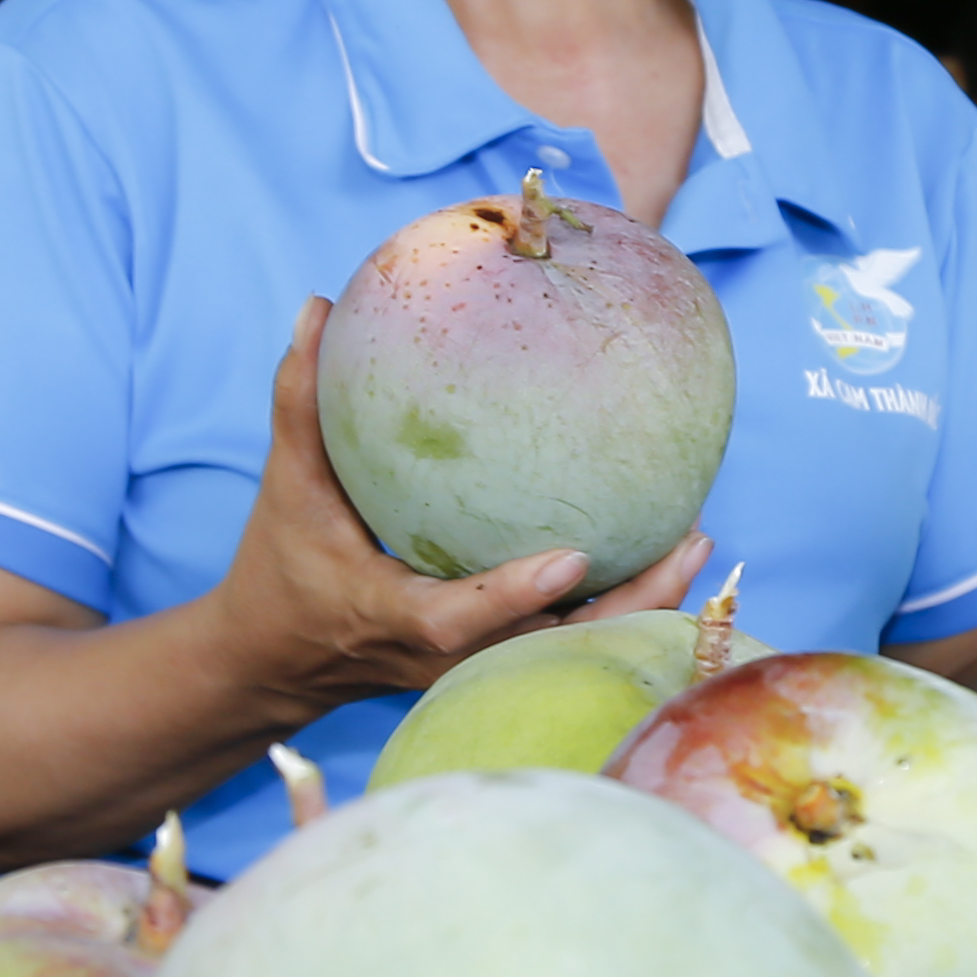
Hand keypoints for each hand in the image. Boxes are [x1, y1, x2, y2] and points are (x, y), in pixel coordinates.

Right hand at [209, 301, 716, 712]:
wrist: (276, 660)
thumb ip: (300, 403)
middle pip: (552, 649)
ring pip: (573, 652)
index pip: (460, 620)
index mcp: (394, 617)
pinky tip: (664, 547)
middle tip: (696, 537)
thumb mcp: (288, 486)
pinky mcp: (492, 664)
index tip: (573, 559)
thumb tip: (316, 307)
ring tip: (700, 538)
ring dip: (642, 605)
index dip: (514, 596)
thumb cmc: (282, 566)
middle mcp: (446, 657)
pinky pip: (566, 640)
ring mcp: (474, 669)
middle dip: (630, 605)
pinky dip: (619, 603)